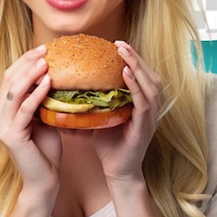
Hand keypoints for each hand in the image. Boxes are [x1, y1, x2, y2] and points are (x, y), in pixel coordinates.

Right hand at [0, 45, 61, 197]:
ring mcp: (1, 126)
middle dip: (27, 62)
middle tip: (46, 49)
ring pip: (14, 92)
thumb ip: (42, 99)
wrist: (44, 180)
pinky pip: (25, 109)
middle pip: (9, 80)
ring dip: (31, 74)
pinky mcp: (11, 136)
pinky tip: (48, 82)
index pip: (9, 78)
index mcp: (1, 110)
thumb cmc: (46, 150)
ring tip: (46, 61)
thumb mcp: (43, 118)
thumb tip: (56, 74)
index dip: (24, 61)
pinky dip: (37, 94)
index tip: (42, 48)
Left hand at [92, 41, 161, 185]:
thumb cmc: (109, 146)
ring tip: (124, 53)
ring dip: (138, 67)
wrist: (118, 173)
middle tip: (121, 43)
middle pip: (150, 75)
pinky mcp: (144, 127)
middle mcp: (149, 108)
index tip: (118, 44)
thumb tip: (66, 89)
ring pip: (150, 85)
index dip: (133, 59)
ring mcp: (149, 117)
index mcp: (141, 104)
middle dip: (136, 57)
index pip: (141, 75)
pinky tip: (126, 75)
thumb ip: (92, 103)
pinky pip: (144, 103)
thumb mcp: (100, 118)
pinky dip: (136, 87)